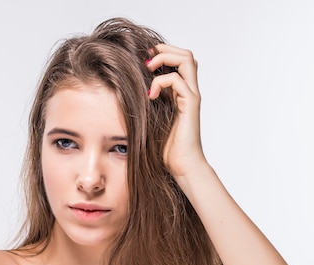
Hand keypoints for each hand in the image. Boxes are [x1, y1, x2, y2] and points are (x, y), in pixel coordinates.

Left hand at [146, 44, 205, 178]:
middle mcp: (189, 91)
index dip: (161, 54)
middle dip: (164, 50)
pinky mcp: (191, 104)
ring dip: (165, 57)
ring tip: (148, 69)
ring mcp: (192, 96)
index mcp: (180, 93)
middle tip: (145, 58)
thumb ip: (144, 104)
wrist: (181, 166)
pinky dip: (160, 82)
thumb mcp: (149, 120)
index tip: (141, 60)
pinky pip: (178, 80)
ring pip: (187, 59)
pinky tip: (149, 96)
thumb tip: (122, 92)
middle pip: (186, 54)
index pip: (178, 61)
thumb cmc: (165, 148)